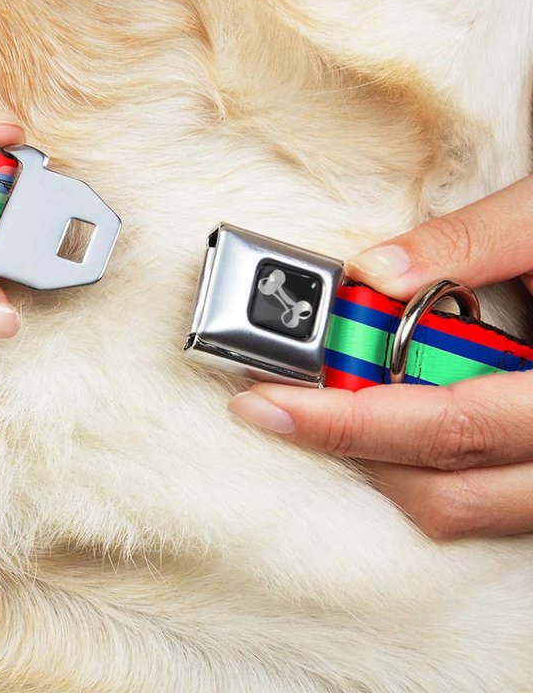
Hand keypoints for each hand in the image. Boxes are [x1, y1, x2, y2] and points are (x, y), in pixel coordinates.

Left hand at [229, 174, 532, 539]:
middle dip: (349, 447)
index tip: (265, 403)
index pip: (447, 425)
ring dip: (385, 462)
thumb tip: (372, 272)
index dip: (346, 421)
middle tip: (281, 402)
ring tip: (334, 403)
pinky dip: (425, 466)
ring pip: (463, 509)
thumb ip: (471, 241)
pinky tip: (395, 415)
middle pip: (445, 490)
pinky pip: (484, 500)